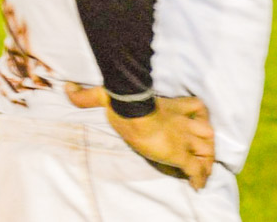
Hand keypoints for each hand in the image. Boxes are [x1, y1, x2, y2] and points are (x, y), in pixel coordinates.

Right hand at [66, 83, 214, 189]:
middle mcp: (183, 122)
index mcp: (171, 107)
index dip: (201, 116)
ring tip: (205, 172)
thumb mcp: (106, 95)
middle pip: (208, 132)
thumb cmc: (122, 102)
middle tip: (206, 152)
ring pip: (207, 151)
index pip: (197, 107)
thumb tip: (68, 89)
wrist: (132, 111)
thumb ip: (88, 95)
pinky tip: (198, 186)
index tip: (202, 123)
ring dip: (207, 161)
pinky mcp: (180, 155)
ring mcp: (183, 139)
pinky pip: (196, 169)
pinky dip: (199, 178)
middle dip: (208, 142)